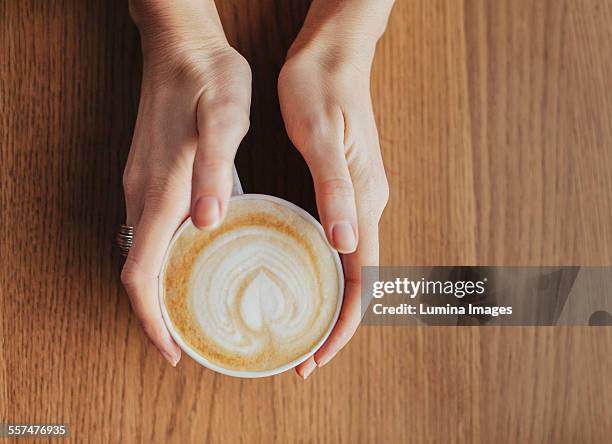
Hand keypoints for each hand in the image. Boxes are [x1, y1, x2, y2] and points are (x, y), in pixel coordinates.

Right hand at [121, 1, 250, 365]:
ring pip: (145, 252)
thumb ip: (216, 171)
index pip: (141, 276)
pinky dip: (169, 257)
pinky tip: (199, 256)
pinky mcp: (151, 172)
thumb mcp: (224, 119)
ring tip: (198, 309)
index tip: (173, 350)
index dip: (152, 320)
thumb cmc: (209, 80)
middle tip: (194, 339)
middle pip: (140, 273)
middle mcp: (143, 194)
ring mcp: (142, 183)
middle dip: (159, 314)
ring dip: (164, 287)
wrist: (183, 45)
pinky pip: (153, 229)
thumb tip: (207, 223)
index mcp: (161, 192)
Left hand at [278, 29, 388, 377]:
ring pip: (351, 266)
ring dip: (329, 302)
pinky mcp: (346, 188)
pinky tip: (301, 279)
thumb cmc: (322, 87)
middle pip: (360, 281)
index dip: (344, 323)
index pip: (364, 278)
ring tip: (298, 329)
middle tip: (301, 355)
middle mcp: (368, 204)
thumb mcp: (320, 135)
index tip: (318, 355)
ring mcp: (360, 197)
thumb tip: (345, 243)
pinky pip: (341, 245)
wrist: (335, 52)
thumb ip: (335, 189)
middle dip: (335, 323)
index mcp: (364, 198)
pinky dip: (323, 273)